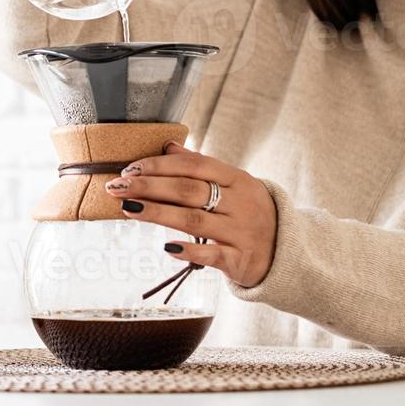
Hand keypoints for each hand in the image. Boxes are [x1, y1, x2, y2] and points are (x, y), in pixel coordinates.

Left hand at [105, 141, 278, 288]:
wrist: (286, 251)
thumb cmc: (248, 213)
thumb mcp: (233, 185)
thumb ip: (201, 167)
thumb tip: (168, 146)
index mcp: (237, 178)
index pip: (193, 165)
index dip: (159, 165)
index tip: (129, 169)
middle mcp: (240, 202)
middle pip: (188, 190)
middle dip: (149, 187)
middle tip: (117, 187)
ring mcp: (241, 231)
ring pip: (194, 220)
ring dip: (158, 213)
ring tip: (127, 209)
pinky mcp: (241, 259)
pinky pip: (212, 254)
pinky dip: (189, 251)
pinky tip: (166, 249)